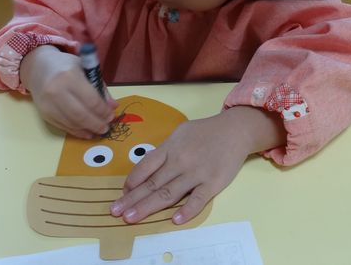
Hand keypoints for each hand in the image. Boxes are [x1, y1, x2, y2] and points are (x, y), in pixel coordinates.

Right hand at [21, 45, 116, 138]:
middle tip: (107, 127)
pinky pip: (63, 126)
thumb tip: (113, 106)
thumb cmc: (66, 67)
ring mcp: (48, 104)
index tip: (112, 115)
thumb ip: (100, 87)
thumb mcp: (86, 69)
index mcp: (70, 76)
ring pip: (72, 123)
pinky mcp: (44, 114)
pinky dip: (76, 131)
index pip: (91, 100)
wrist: (38, 68)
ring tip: (99, 131)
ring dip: (88, 130)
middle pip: (81, 115)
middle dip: (97, 124)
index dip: (103, 111)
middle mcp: (56, 91)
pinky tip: (87, 132)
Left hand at [110, 106, 286, 223]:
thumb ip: (164, 151)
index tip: (121, 194)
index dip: (132, 181)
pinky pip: (198, 198)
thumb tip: (145, 168)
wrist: (235, 130)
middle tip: (115, 212)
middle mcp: (180, 161)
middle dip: (132, 199)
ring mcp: (197, 173)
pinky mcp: (213, 183)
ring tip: (131, 218)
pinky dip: (187, 210)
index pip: (146, 166)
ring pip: (168, 193)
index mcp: (170, 148)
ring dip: (148, 207)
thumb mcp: (180, 133)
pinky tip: (175, 220)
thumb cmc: (204, 132)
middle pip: (152, 183)